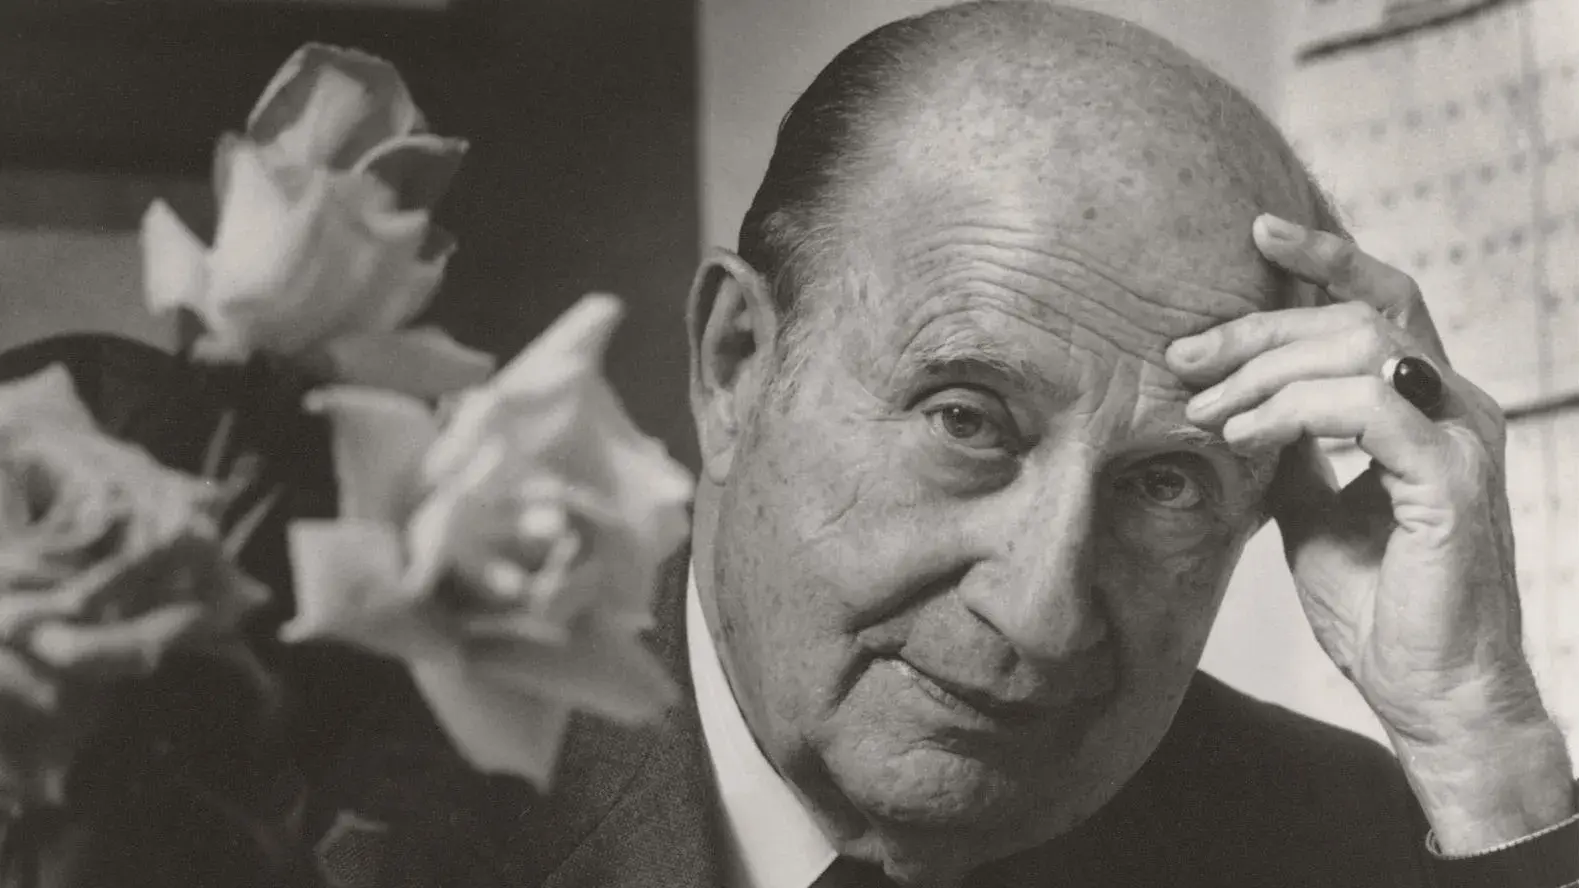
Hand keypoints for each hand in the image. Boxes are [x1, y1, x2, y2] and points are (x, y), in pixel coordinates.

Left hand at [1166, 214, 1573, 852]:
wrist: (1427, 689)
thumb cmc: (1379, 604)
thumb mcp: (1314, 508)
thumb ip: (1295, 447)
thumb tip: (1243, 405)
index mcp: (1426, 405)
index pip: (1383, 299)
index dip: (1324, 259)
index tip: (1255, 232)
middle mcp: (1453, 407)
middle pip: (1356, 315)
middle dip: (1258, 326)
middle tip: (1183, 353)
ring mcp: (1459, 437)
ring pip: (1360, 347)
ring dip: (1265, 372)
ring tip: (1206, 411)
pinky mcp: (1450, 479)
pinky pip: (1365, 407)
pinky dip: (1292, 411)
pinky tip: (1242, 438)